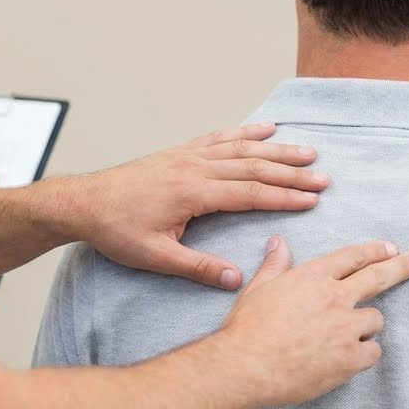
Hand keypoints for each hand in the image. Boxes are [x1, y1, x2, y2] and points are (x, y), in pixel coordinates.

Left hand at [73, 123, 330, 288]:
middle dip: (292, 172)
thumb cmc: (116, 231)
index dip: (284, 196)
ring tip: (308, 151)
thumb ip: (197, 267)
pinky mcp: (180, 153)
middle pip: (254, 167)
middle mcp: (194, 168)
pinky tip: (265, 129)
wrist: (84, 204)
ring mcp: (188, 156)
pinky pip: (219, 138)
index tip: (312, 199)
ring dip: (277, 150)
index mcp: (193, 193)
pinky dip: (245, 133)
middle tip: (324, 177)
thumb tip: (235, 279)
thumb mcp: (155, 257)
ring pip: (241, 149)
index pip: (250, 193)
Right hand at [215, 236, 408, 408]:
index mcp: (313, 276)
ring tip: (344, 337)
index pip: (353, 257)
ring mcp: (345, 327)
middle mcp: (335, 297)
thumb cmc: (247, 328)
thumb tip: (279, 243)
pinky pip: (373, 352)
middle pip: (378, 277)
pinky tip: (348, 359)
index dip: (374, 251)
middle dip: (401, 267)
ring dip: (365, 326)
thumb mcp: (259, 288)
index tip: (390, 248)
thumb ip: (275, 265)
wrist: (245, 366)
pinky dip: (364, 354)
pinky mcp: (350, 358)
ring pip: (375, 320)